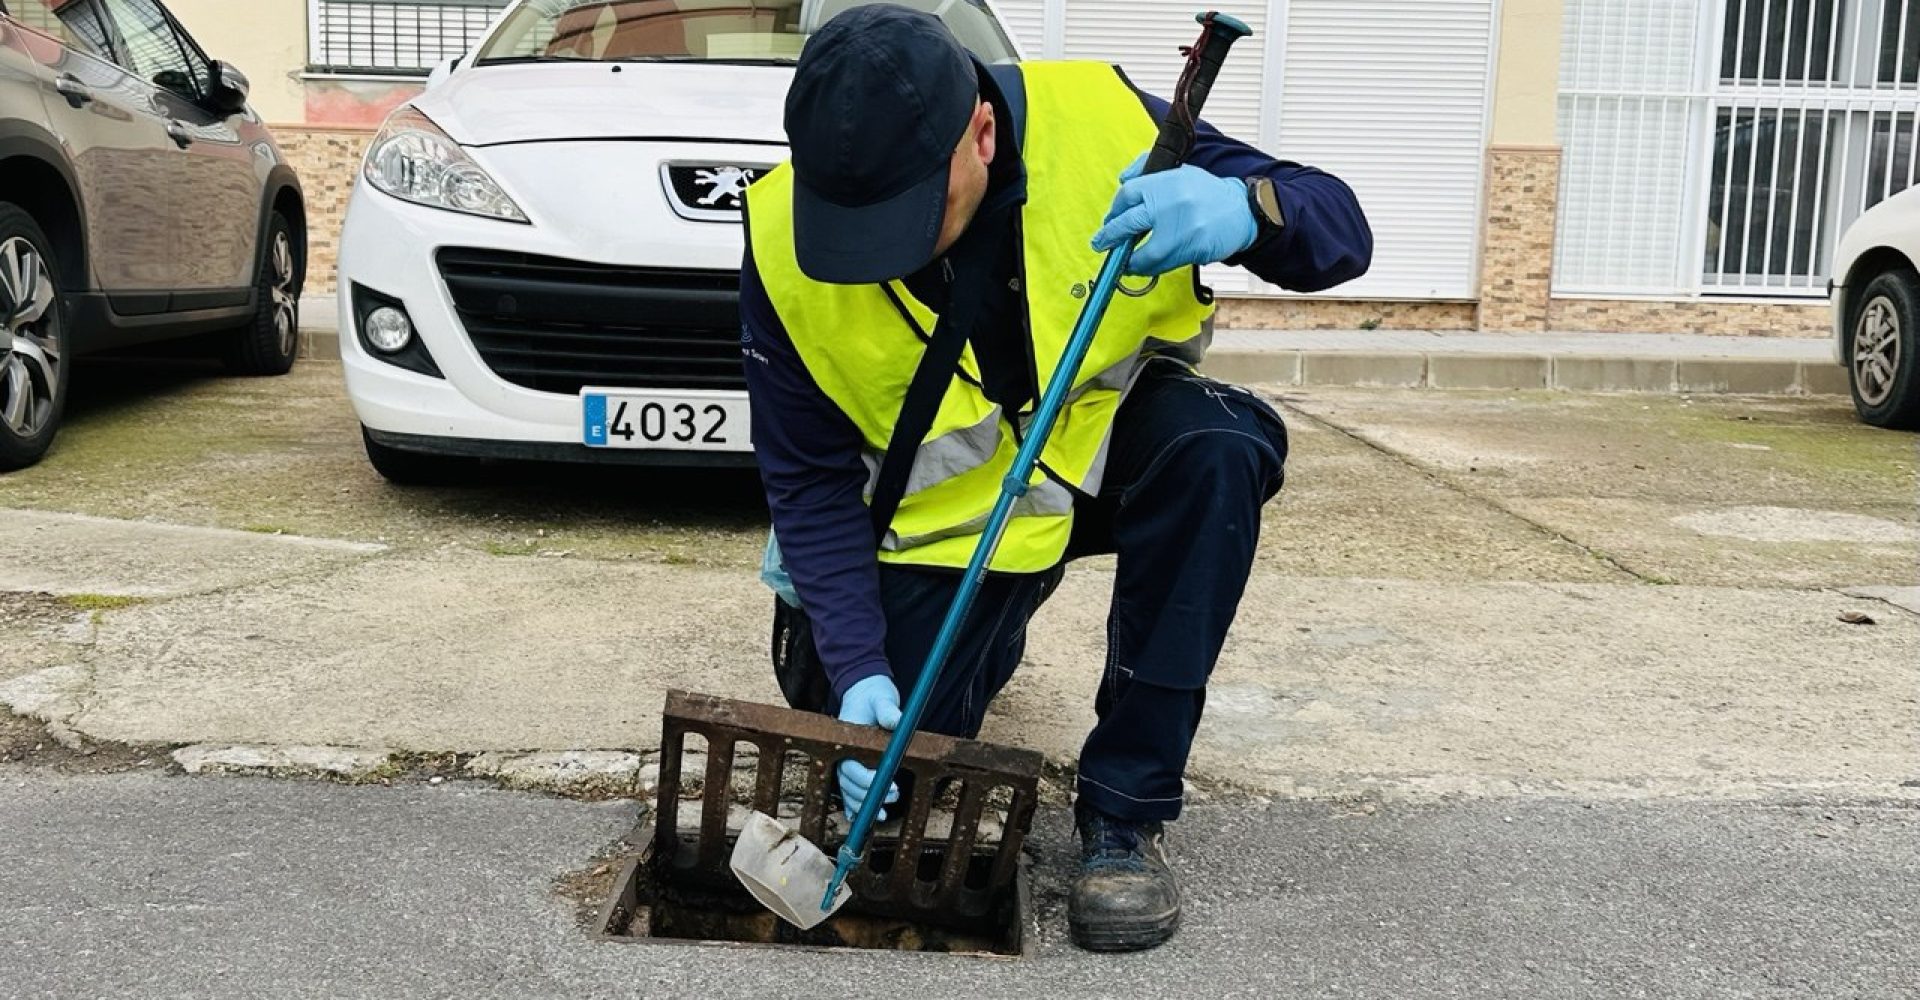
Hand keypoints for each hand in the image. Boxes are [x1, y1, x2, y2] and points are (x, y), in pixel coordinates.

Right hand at [835, 675, 901, 820]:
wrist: (864, 689)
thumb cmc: (873, 694)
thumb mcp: (882, 698)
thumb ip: (888, 710)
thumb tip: (896, 720)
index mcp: (847, 740)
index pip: (851, 767)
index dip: (868, 781)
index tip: (890, 786)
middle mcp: (843, 753)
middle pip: (849, 784)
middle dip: (868, 796)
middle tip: (893, 797)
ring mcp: (847, 760)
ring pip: (848, 791)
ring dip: (862, 805)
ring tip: (883, 816)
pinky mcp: (854, 764)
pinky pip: (850, 790)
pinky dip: (854, 805)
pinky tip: (862, 818)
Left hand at [1091, 156, 1258, 276]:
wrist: (1241, 211)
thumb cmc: (1207, 193)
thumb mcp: (1179, 171)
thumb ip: (1148, 170)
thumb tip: (1122, 180)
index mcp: (1166, 182)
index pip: (1128, 195)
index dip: (1114, 210)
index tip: (1110, 219)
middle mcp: (1171, 204)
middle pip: (1128, 223)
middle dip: (1110, 237)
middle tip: (1102, 244)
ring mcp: (1181, 229)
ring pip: (1143, 252)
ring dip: (1130, 260)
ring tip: (1125, 260)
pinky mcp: (1190, 248)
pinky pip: (1162, 264)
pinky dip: (1150, 267)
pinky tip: (1145, 265)